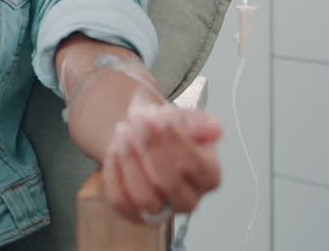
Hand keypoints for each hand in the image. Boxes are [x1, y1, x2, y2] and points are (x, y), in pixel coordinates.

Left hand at [102, 105, 222, 224]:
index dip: (176, 141)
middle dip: (151, 148)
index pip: (197, 167)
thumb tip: (215, 128)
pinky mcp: (133, 213)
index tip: (159, 116)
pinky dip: (114, 172)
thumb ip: (198, 122)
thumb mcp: (185, 119)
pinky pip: (120, 200)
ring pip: (144, 197)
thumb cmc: (169, 129)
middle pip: (170, 183)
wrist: (142, 135)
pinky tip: (114, 148)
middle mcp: (189, 199)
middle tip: (137, 120)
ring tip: (122, 132)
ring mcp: (161, 210)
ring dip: (130, 161)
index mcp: (209, 177)